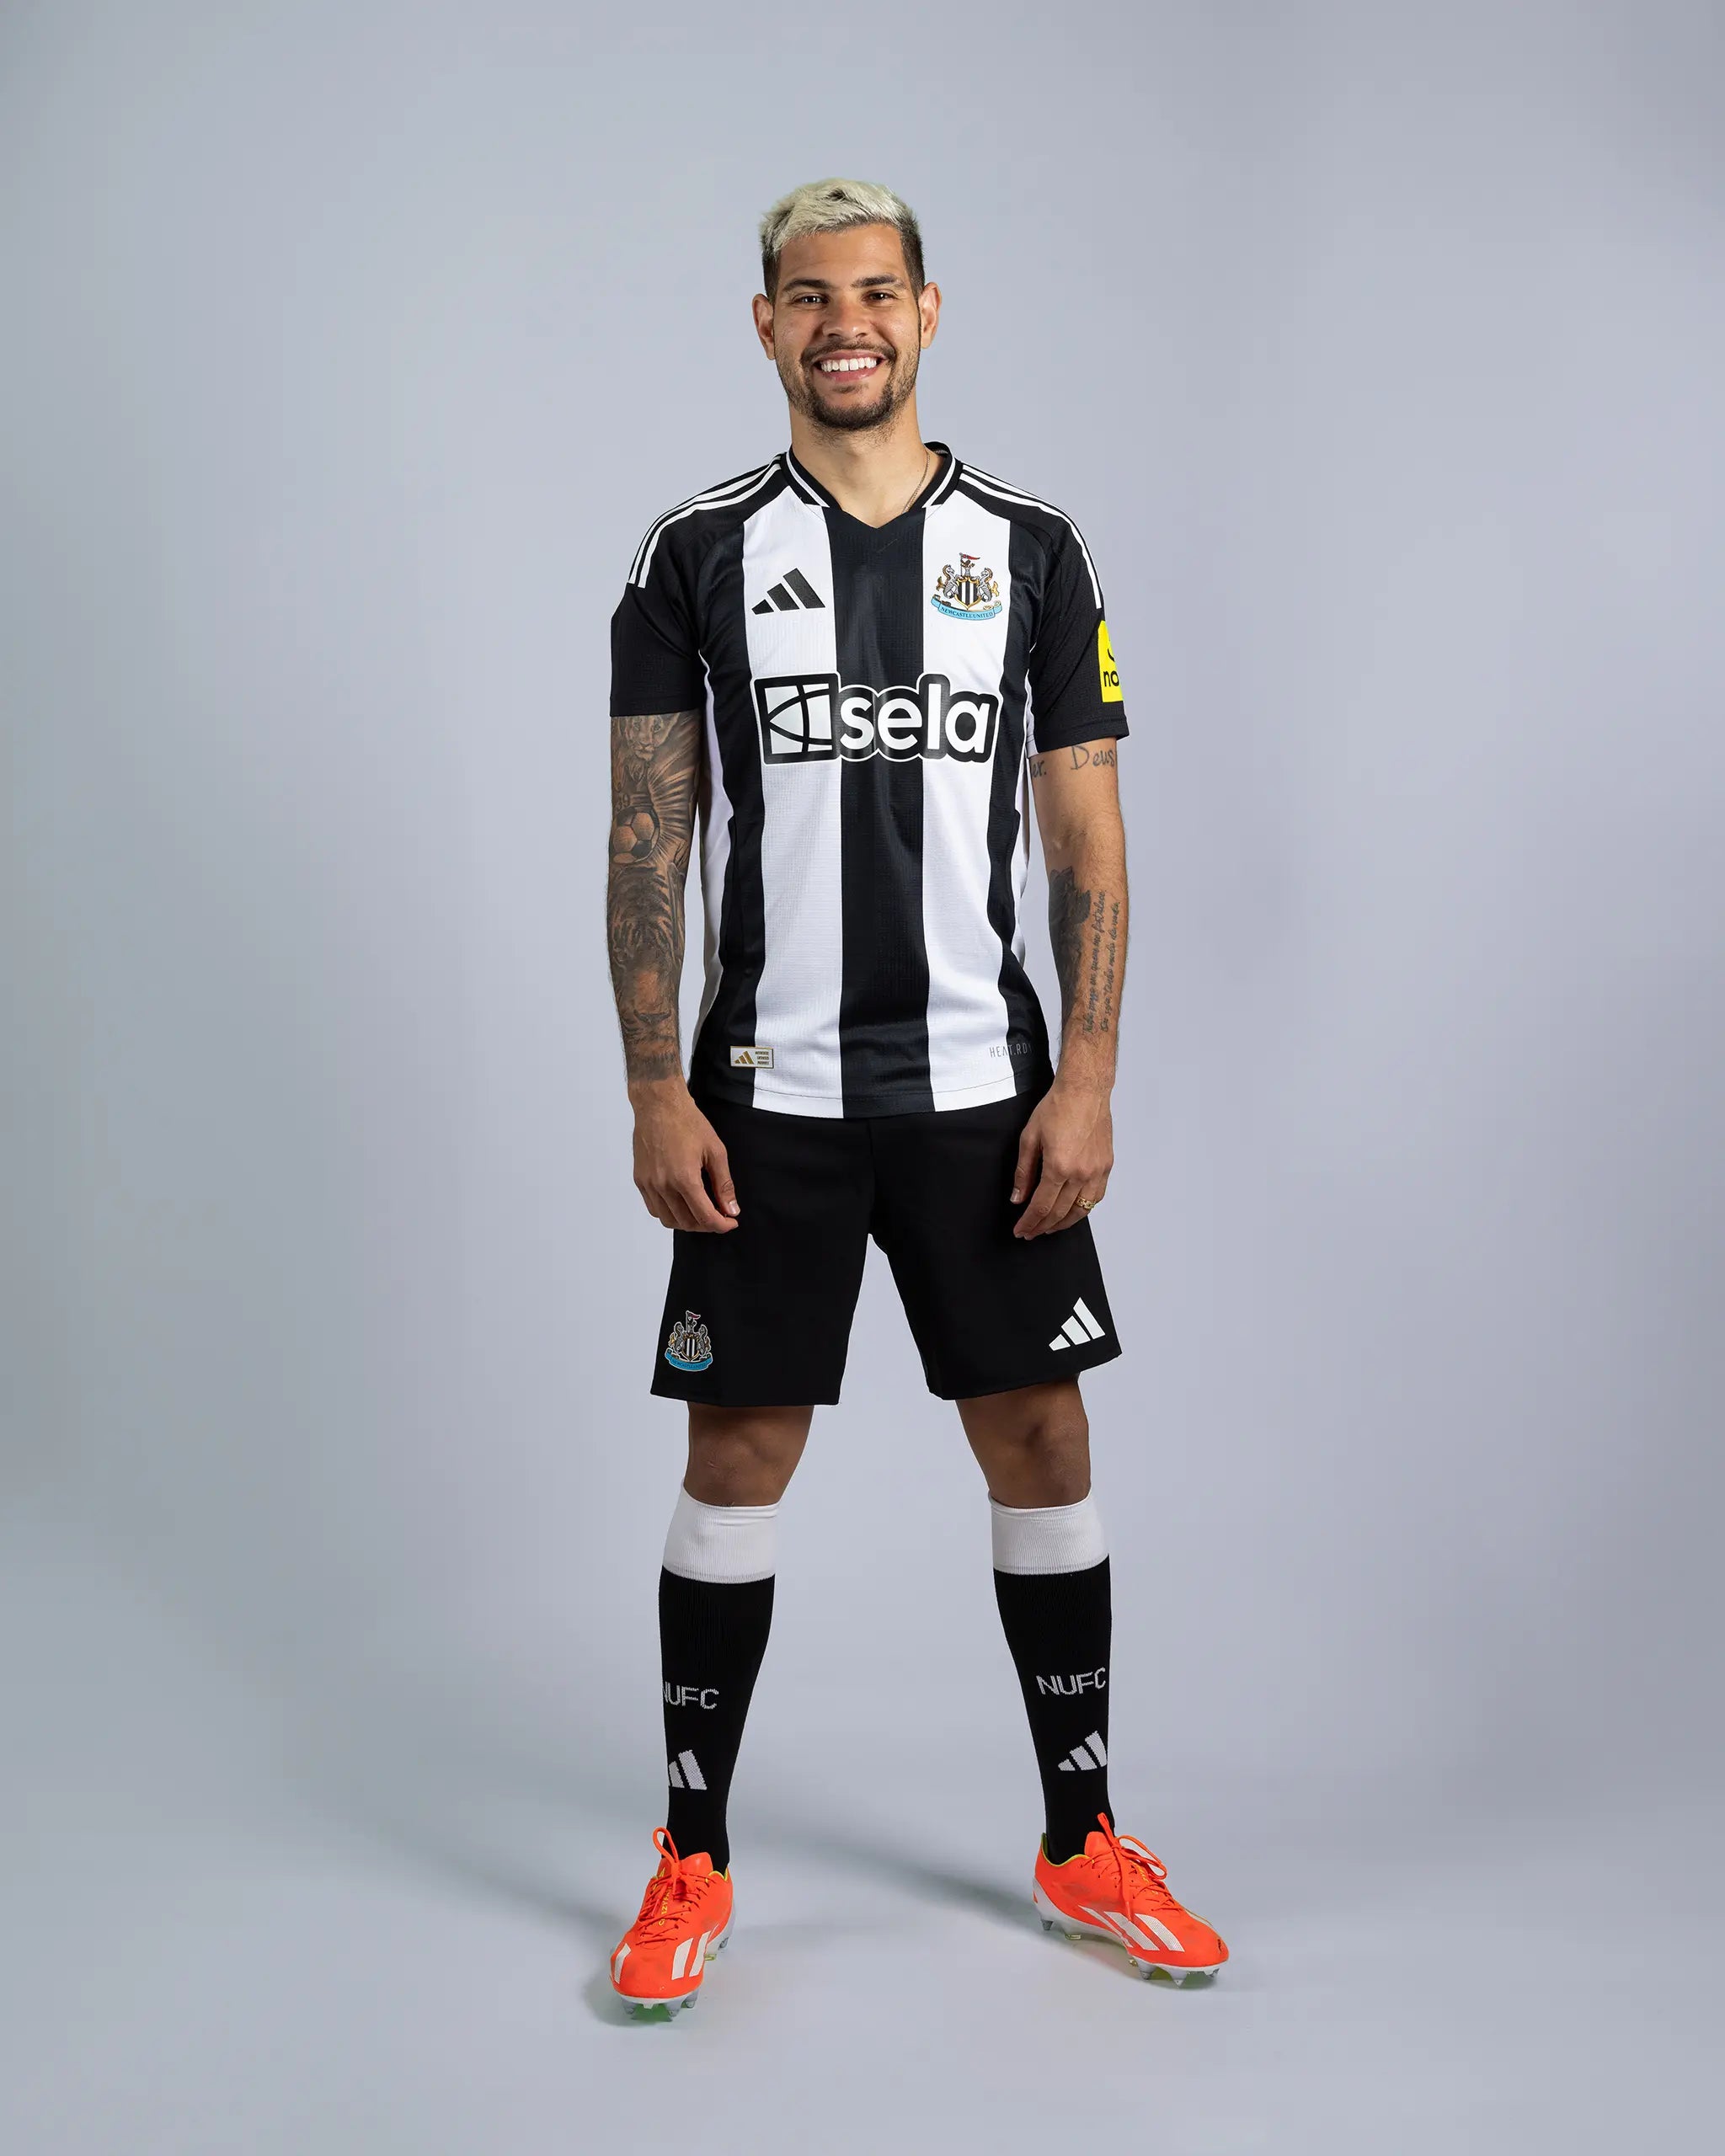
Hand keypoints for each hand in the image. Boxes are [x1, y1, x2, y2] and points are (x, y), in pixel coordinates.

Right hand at [631, 1083, 739, 1231]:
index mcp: (684, 1178)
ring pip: (668, 1220)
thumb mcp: (715, 1151)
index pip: (705, 1217)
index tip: (731, 1222)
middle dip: (707, 1225)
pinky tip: (681, 1204)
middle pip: (687, 1222)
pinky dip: (669, 1213)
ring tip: (700, 1212)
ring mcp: (649, 1184)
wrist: (658, 1105)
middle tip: (719, 1215)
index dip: (721, 1225)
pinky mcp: (640, 1180)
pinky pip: (654, 1208)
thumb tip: (731, 1209)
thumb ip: (724, 1184)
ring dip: (687, 1222)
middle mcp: (663, 1185)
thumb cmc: (687, 1122)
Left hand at [1010, 1082, 1111, 1238]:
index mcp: (1059, 1166)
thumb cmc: (1057, 1107)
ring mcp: (1096, 1171)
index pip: (1041, 1206)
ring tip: (1049, 1227)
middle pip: (1060, 1212)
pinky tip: (1073, 1211)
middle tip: (1031, 1232)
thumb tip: (1018, 1197)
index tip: (1021, 1230)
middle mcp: (1080, 1173)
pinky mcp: (1106, 1166)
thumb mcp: (1030, 1138)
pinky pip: (1096, 1197)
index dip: (1029, 1222)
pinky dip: (1083, 1209)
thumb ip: (1023, 1172)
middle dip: (1043, 1226)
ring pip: (1081, 1210)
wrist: (1085, 1091)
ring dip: (1064, 1223)